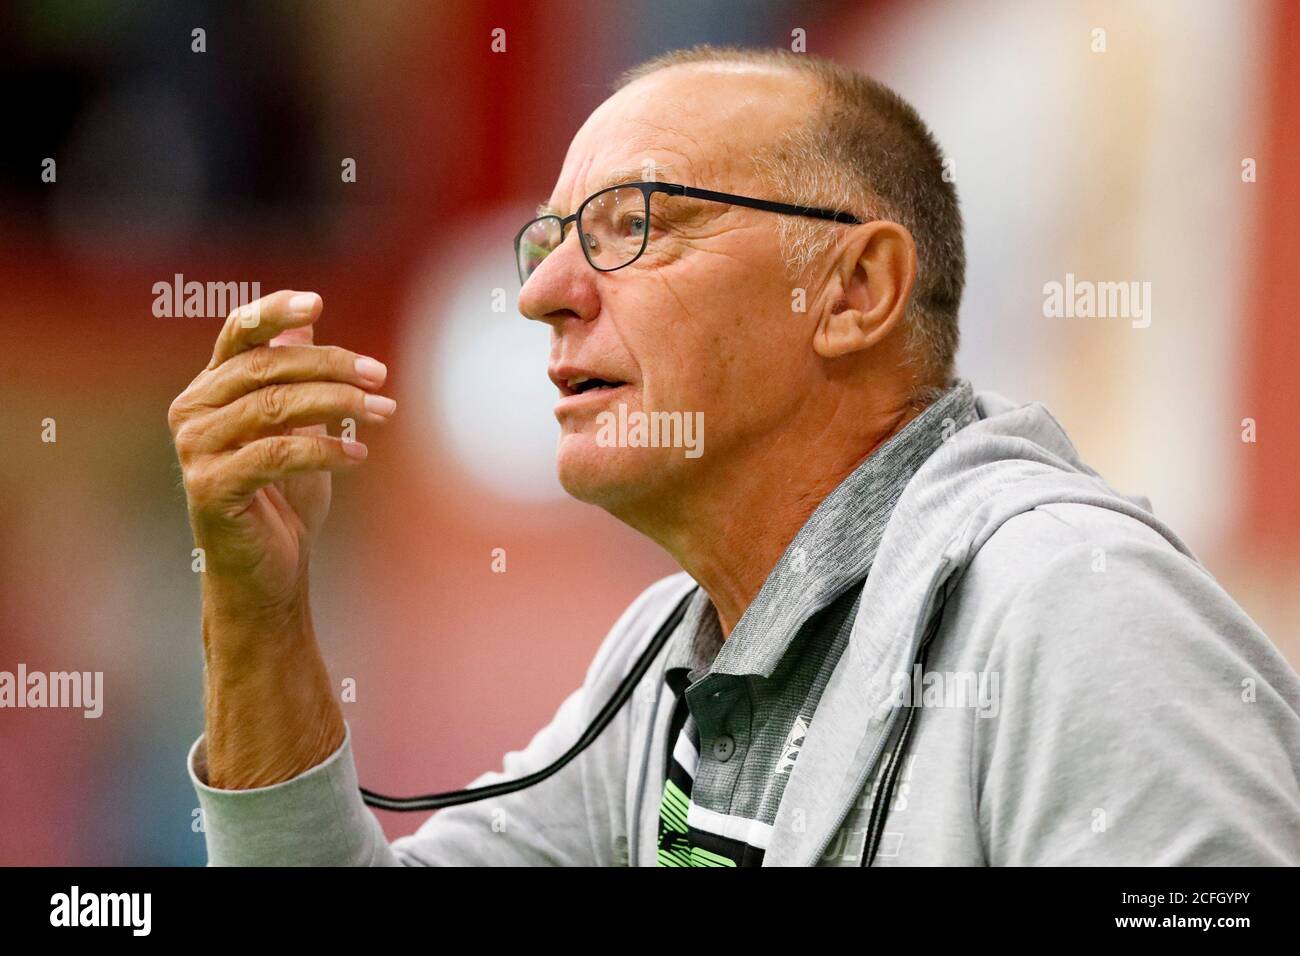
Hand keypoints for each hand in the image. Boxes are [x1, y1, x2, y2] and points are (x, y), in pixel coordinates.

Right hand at [168, 290, 395, 617]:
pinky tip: (359, 454)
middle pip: (266, 369)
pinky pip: (274, 454)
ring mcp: (195, 451)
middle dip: (331, 366)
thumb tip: (308, 320)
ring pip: (272, 407)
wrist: (269, 573)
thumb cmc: (285, 498)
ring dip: (337, 404)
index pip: (237, 335)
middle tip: (381, 375)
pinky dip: (323, 450)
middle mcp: (192, 413)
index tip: (317, 301)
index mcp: (209, 390)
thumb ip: (296, 377)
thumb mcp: (298, 429)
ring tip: (384, 411)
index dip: (274, 313)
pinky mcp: (211, 488)